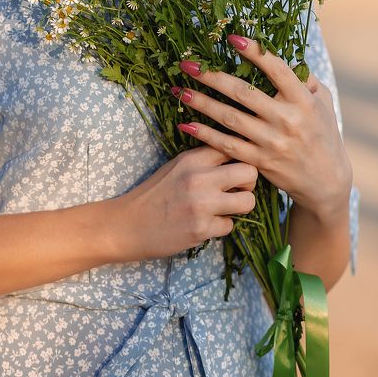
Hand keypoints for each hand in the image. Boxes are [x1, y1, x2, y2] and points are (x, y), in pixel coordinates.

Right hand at [112, 144, 257, 261]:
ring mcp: (202, 204)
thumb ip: (202, 161)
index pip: (233, 147)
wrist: (128, 224)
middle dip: (248, 183)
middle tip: (238, 190)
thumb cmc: (153, 194)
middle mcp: (200, 178)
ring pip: (248, 201)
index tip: (235, 167)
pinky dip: (221, 227)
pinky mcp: (202, 229)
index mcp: (193, 159)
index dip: (239, 158)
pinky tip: (206, 225)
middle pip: (250, 172)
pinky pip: (230, 226)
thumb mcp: (176, 167)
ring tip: (227, 208)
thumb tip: (234, 158)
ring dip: (241, 206)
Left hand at [171, 34, 352, 224]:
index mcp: (302, 100)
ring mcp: (272, 142)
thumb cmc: (323, 133)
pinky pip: (228, 145)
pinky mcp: (260, 161)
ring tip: (179, 90)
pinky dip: (205, 134)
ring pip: (230, 118)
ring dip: (202, 103)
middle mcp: (287, 120)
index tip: (233, 38)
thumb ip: (305, 79)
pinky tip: (186, 123)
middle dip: (212, 77)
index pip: (277, 70)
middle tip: (188, 64)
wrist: (325, 181)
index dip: (255, 53)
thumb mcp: (323, 102)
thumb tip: (286, 57)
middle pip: (243, 93)